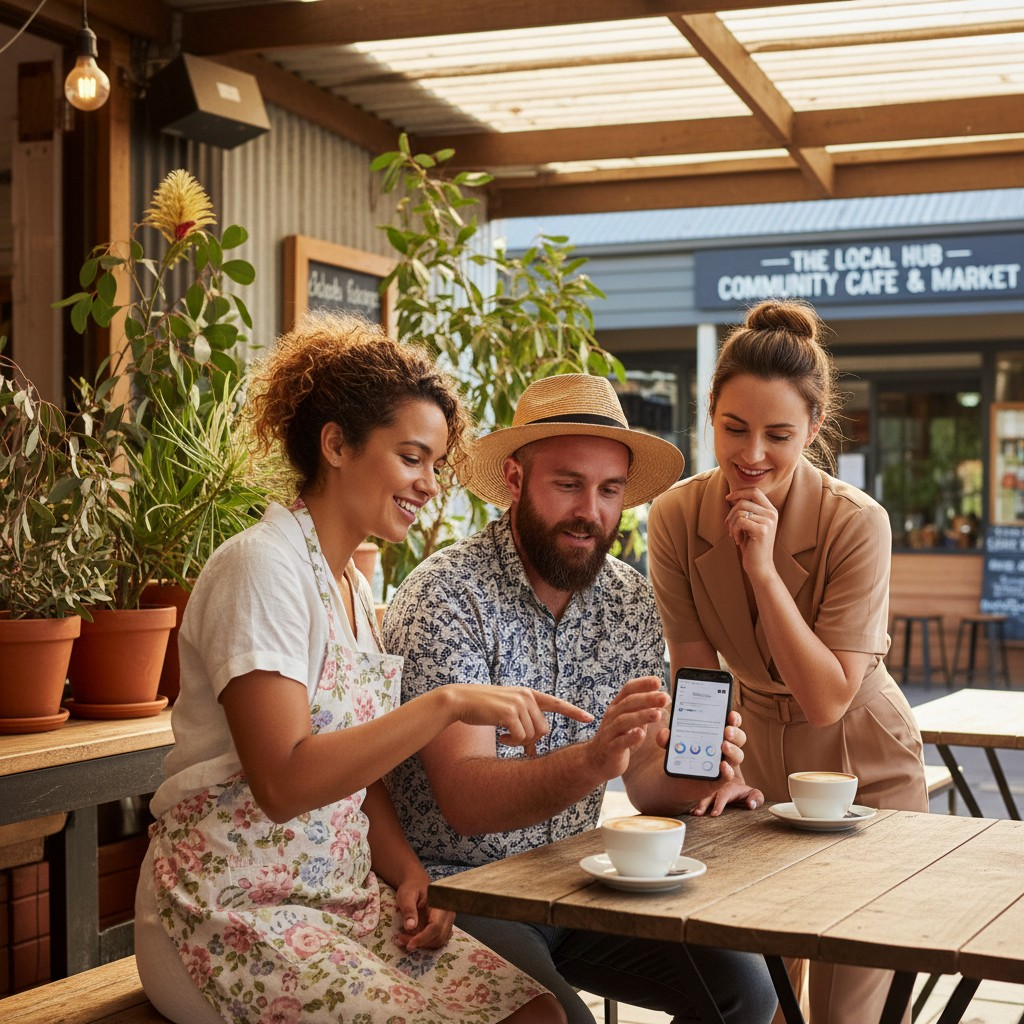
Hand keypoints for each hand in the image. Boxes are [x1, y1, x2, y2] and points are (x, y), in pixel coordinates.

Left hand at [391, 873, 455, 951]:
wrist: (417, 883)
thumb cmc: (412, 888)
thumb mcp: (407, 895)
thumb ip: (409, 910)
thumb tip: (410, 927)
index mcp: (441, 905)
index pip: (436, 927)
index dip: (423, 938)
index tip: (409, 945)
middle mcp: (448, 914)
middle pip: (438, 937)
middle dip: (419, 943)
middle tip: (399, 940)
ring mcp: (448, 921)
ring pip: (438, 941)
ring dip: (422, 945)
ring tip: (403, 940)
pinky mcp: (443, 927)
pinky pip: (437, 940)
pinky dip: (425, 944)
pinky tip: (412, 939)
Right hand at [448, 684, 592, 749]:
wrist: (460, 700)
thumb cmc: (481, 707)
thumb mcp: (506, 708)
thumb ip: (522, 717)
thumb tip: (533, 741)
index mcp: (528, 693)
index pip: (556, 702)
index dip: (573, 711)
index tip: (589, 718)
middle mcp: (526, 696)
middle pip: (544, 729)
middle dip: (531, 740)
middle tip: (513, 740)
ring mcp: (519, 703)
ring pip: (533, 735)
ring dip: (519, 742)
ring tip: (504, 736)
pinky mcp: (510, 713)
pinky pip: (521, 737)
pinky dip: (512, 742)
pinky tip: (501, 737)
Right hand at [585, 676, 669, 780]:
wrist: (597, 759)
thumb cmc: (619, 737)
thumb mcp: (632, 721)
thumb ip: (646, 711)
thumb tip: (664, 700)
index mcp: (618, 706)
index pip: (629, 690)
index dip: (642, 684)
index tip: (658, 681)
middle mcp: (612, 715)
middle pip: (628, 703)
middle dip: (648, 699)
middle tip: (665, 697)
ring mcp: (610, 731)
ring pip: (624, 720)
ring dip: (642, 716)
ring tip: (657, 714)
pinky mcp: (611, 748)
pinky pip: (620, 742)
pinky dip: (630, 737)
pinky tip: (640, 734)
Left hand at [652, 710, 753, 813]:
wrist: (674, 778)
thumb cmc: (679, 754)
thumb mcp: (670, 743)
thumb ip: (665, 737)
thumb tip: (665, 733)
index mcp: (716, 733)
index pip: (731, 723)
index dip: (734, 718)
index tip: (730, 714)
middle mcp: (723, 747)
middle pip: (739, 738)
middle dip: (736, 733)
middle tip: (726, 731)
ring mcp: (723, 762)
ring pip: (737, 756)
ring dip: (733, 750)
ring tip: (723, 745)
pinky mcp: (719, 779)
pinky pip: (728, 775)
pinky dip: (728, 770)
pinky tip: (722, 765)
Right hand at [689, 779, 764, 816]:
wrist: (733, 783)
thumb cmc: (746, 792)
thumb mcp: (755, 793)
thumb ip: (756, 798)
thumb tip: (750, 805)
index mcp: (729, 787)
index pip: (723, 795)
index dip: (718, 804)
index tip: (714, 814)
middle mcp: (717, 788)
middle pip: (709, 795)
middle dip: (703, 804)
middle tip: (698, 814)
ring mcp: (710, 791)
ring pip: (702, 796)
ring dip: (697, 805)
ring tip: (693, 814)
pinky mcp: (706, 795)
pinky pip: (699, 799)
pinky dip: (694, 805)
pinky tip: (690, 813)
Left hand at [726, 486, 777, 576]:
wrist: (759, 566)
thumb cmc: (752, 546)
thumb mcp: (749, 524)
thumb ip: (745, 510)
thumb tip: (731, 496)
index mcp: (771, 510)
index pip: (755, 491)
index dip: (739, 492)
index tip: (727, 498)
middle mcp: (772, 513)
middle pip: (744, 501)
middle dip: (731, 513)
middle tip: (729, 526)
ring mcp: (768, 521)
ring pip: (740, 512)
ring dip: (732, 524)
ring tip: (735, 535)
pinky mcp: (762, 530)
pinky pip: (740, 521)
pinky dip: (734, 531)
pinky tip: (738, 541)